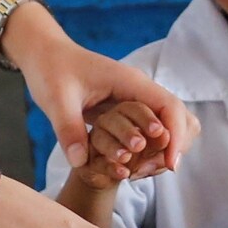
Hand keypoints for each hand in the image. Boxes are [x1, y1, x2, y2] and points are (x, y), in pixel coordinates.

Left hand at [3, 4, 200, 194]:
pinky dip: (150, 151)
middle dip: (173, 148)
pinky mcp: (129, 111)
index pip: (170, 107)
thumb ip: (68, 129)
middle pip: (181, 118)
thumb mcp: (56, 99)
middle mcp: (141, 91)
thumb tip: (81, 162)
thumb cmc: (51, 71)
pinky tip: (130, 166)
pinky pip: (152, 132)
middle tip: (146, 172)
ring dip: (163, 151)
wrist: (45, 55)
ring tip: (138, 172)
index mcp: (131, 82)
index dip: (176, 137)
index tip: (170, 165)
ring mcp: (137, 101)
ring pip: (170, 126)